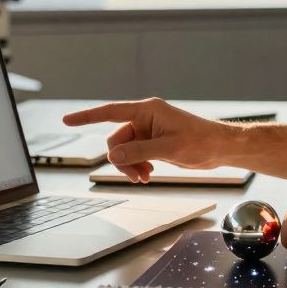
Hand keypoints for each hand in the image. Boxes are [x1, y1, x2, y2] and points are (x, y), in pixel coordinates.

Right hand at [63, 98, 232, 181]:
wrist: (219, 148)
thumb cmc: (201, 141)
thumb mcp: (169, 149)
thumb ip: (139, 151)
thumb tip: (113, 155)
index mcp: (147, 110)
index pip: (110, 112)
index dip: (87, 117)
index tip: (67, 120)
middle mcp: (145, 118)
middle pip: (116, 139)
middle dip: (122, 159)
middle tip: (137, 175)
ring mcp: (149, 131)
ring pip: (124, 150)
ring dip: (130, 165)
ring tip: (145, 176)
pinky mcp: (154, 143)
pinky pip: (135, 155)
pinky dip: (138, 165)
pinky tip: (148, 173)